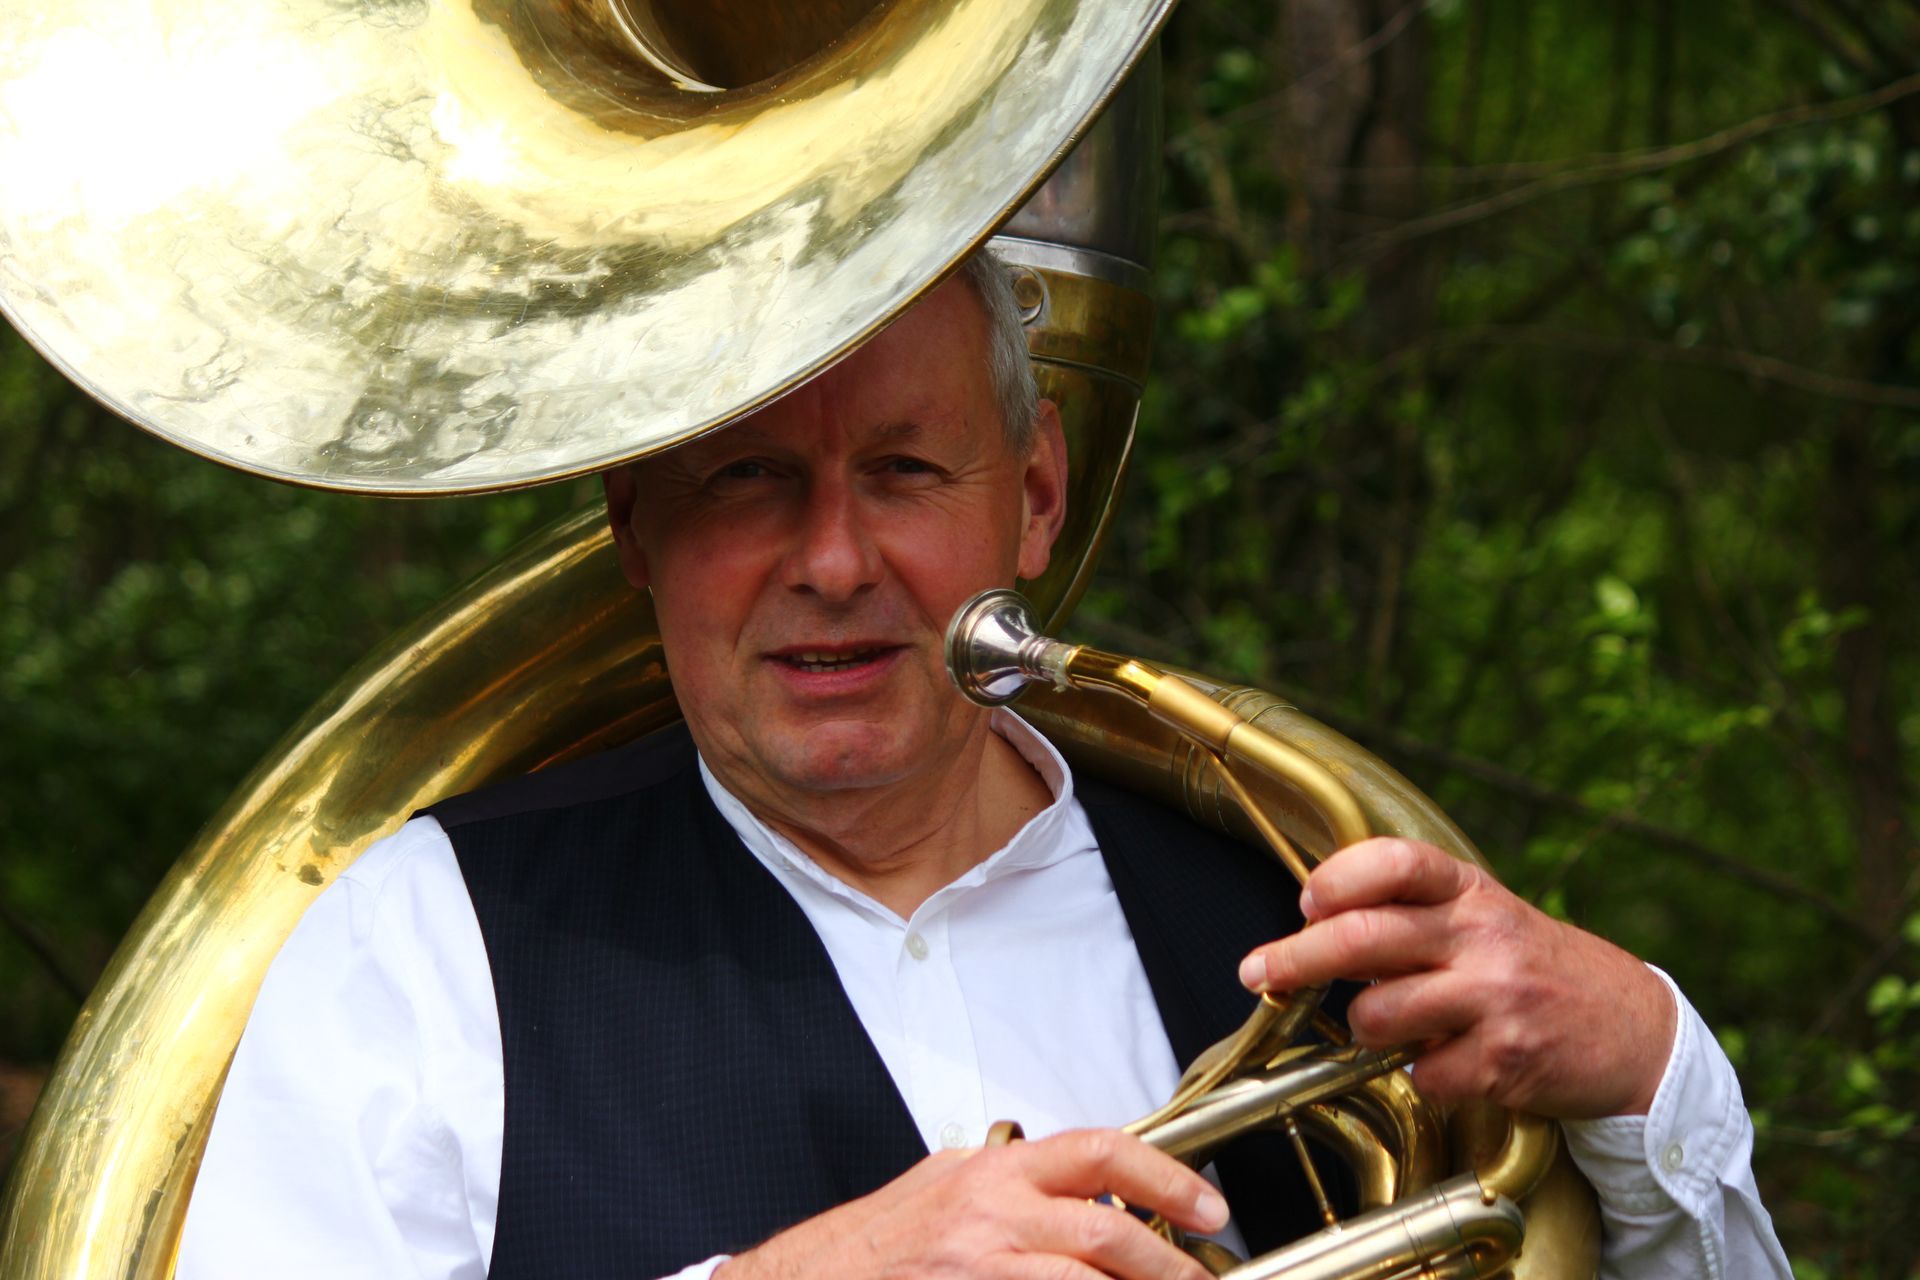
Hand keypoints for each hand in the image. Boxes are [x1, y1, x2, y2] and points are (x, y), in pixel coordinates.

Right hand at [716, 1128, 1226, 1279]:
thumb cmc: (874, 1246)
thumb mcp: (944, 1188)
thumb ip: (1010, 1186)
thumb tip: (1085, 1196)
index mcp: (993, 1173)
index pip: (1101, 1153)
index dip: (1167, 1178)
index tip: (1210, 1208)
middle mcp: (990, 1215)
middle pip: (1109, 1236)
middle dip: (1171, 1269)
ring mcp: (979, 1269)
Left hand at [1236, 838, 1677, 1119]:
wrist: (1634, 1030)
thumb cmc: (1536, 969)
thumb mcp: (1485, 916)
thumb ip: (1414, 913)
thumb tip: (1316, 922)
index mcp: (1471, 891)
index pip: (1394, 861)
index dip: (1337, 878)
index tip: (1306, 901)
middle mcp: (1482, 936)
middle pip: (1363, 938)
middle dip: (1295, 959)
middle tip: (1257, 972)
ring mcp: (1495, 998)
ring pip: (1378, 1014)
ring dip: (1364, 1028)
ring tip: (1388, 1026)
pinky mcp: (1505, 1061)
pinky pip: (1422, 1074)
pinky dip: (1421, 1075)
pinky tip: (1447, 1062)